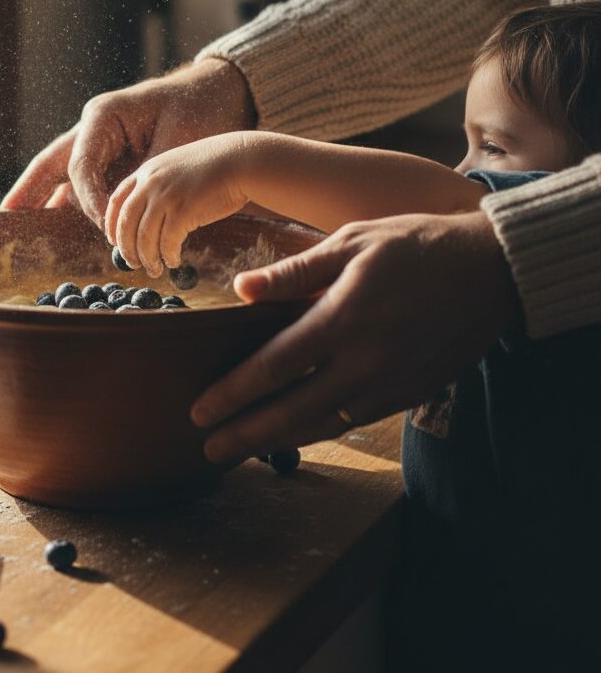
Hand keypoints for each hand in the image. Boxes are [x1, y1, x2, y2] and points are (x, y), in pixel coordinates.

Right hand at [0, 59, 255, 226]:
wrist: (222, 94)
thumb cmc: (201, 108)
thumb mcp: (179, 140)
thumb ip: (149, 175)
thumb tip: (129, 213)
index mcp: (104, 115)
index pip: (81, 168)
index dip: (90, 202)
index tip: (108, 228)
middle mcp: (94, 130)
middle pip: (51, 164)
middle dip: (26, 192)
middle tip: (2, 218)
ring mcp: (101, 145)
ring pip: (62, 177)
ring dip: (44, 202)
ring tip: (17, 228)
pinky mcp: (114, 159)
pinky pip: (85, 186)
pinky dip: (72, 206)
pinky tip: (57, 228)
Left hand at [104, 133, 252, 277]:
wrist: (240, 160)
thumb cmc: (214, 167)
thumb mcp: (176, 169)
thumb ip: (159, 185)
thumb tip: (149, 214)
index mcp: (146, 171)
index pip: (115, 201)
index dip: (111, 225)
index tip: (113, 242)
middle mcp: (150, 183)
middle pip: (125, 223)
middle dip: (126, 248)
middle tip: (133, 263)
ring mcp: (165, 196)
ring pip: (144, 237)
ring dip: (147, 258)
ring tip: (154, 268)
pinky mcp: (183, 211)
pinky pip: (167, 242)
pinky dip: (168, 256)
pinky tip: (174, 261)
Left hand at [191, 210, 522, 462]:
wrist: (492, 271)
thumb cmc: (415, 244)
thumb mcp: (351, 242)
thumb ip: (295, 271)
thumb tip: (241, 289)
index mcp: (343, 319)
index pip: (274, 366)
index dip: (233, 392)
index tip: (200, 409)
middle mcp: (364, 361)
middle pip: (292, 410)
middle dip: (245, 433)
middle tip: (208, 448)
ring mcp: (389, 383)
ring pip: (323, 424)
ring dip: (278, 440)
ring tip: (243, 450)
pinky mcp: (409, 393)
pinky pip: (354, 420)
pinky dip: (319, 430)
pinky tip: (296, 433)